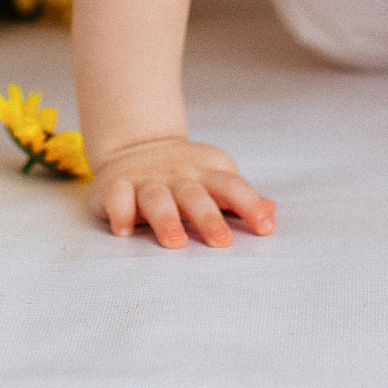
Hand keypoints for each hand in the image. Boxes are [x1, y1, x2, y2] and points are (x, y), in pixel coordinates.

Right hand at [90, 136, 276, 248]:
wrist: (136, 144)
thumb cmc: (185, 173)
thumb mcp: (215, 178)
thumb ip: (240, 199)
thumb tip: (272, 212)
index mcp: (206, 173)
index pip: (232, 186)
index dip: (249, 204)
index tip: (265, 228)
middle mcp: (177, 176)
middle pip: (195, 194)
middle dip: (208, 217)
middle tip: (222, 242)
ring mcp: (146, 181)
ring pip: (157, 197)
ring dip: (166, 219)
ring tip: (175, 242)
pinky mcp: (116, 186)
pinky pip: (117, 196)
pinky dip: (120, 210)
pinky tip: (124, 230)